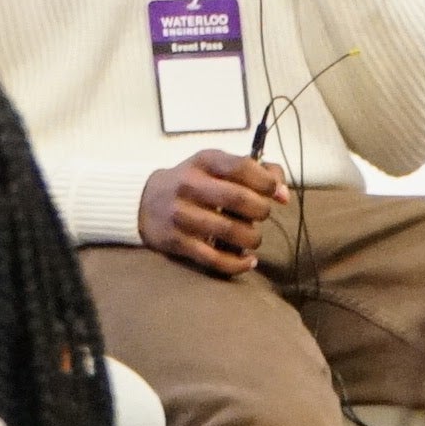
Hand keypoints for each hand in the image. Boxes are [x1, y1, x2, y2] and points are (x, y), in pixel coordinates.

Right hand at [141, 146, 285, 277]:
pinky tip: (248, 260)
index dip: (267, 182)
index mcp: (203, 161)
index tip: (277, 193)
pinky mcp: (178, 243)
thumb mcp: (214, 166)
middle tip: (261, 215)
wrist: (142, 202)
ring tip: (252, 236)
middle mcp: (190, 185)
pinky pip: (215, 259)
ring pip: (230, 231)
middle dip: (261, 210)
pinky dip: (238, 263)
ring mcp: (182, 216)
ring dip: (252, 237)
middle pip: (239, 199)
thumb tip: (283, 194)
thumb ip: (252, 171)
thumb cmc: (190, 182)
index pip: (242, 167)